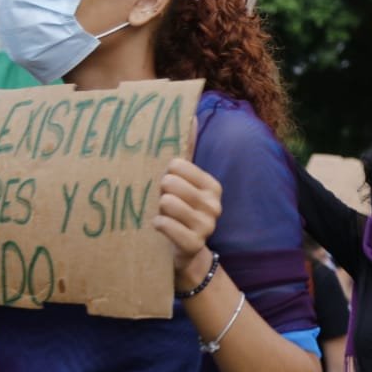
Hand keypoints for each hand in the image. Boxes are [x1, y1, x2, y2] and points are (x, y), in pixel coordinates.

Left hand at [153, 158, 222, 277]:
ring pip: (167, 202)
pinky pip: (165, 224)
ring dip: (158, 210)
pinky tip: (159, 226)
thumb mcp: (185, 184)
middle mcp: (214, 205)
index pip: (178, 165)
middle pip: (170, 182)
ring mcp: (206, 226)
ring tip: (163, 216)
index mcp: (212, 186)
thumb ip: (187, 152)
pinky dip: (157, 224)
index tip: (168, 186)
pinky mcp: (194, 244)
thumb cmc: (180, 211)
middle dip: (159, 192)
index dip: (166, 175)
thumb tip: (190, 117)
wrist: (185, 254)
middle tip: (164, 204)